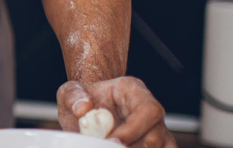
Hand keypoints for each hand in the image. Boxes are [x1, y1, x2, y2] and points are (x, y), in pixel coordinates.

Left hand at [57, 78, 176, 147]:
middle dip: (133, 147)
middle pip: (156, 135)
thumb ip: (73, 97)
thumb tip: (83, 109)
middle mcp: (150, 110)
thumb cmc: (81, 98)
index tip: (111, 141)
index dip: (133, 130)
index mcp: (132, 90)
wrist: (87, 108)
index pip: (147, 110)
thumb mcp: (70, 92)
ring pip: (162, 147)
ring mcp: (156, 129)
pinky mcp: (155, 145)